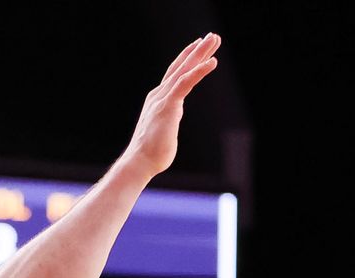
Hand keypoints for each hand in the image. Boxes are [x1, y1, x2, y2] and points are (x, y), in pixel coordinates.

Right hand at [123, 35, 220, 179]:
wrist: (139, 163)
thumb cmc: (151, 154)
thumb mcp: (164, 130)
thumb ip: (171, 118)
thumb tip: (176, 115)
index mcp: (158, 100)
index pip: (174, 74)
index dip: (187, 59)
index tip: (199, 47)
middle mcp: (159, 94)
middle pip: (181, 66)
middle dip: (197, 50)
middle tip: (213, 36)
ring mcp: (163, 98)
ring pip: (184, 69)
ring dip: (200, 53)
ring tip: (214, 39)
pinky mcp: (168, 105)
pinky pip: (186, 82)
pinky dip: (199, 71)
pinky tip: (212, 62)